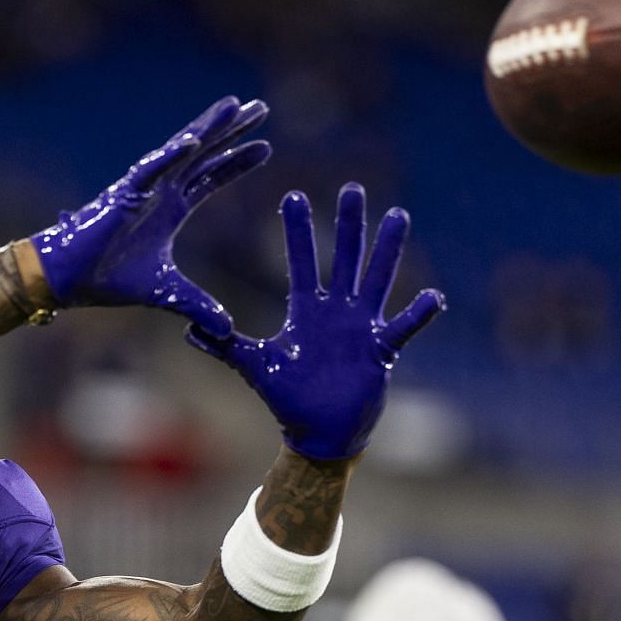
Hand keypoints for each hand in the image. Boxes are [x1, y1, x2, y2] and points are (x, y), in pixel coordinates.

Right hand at [29, 96, 270, 337]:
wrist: (69, 279)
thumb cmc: (110, 278)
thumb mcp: (166, 294)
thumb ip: (197, 305)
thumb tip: (226, 328)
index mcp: (172, 209)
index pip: (211, 178)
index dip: (237, 162)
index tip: (266, 146)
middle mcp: (161, 191)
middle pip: (204, 153)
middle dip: (232, 131)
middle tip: (260, 107)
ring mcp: (142, 189)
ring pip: (181, 150)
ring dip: (207, 128)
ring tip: (234, 105)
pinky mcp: (122, 196)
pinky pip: (149, 171)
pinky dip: (170, 156)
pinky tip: (192, 140)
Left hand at [185, 184, 443, 460]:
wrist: (318, 433)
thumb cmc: (288, 399)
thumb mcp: (255, 367)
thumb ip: (225, 346)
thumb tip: (188, 329)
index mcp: (306, 310)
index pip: (301, 262)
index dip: (297, 231)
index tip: (293, 195)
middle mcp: (336, 311)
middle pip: (344, 258)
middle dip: (348, 224)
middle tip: (353, 188)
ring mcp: (362, 327)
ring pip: (377, 279)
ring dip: (387, 251)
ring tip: (398, 215)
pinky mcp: (382, 351)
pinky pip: (402, 328)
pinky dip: (417, 314)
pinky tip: (433, 297)